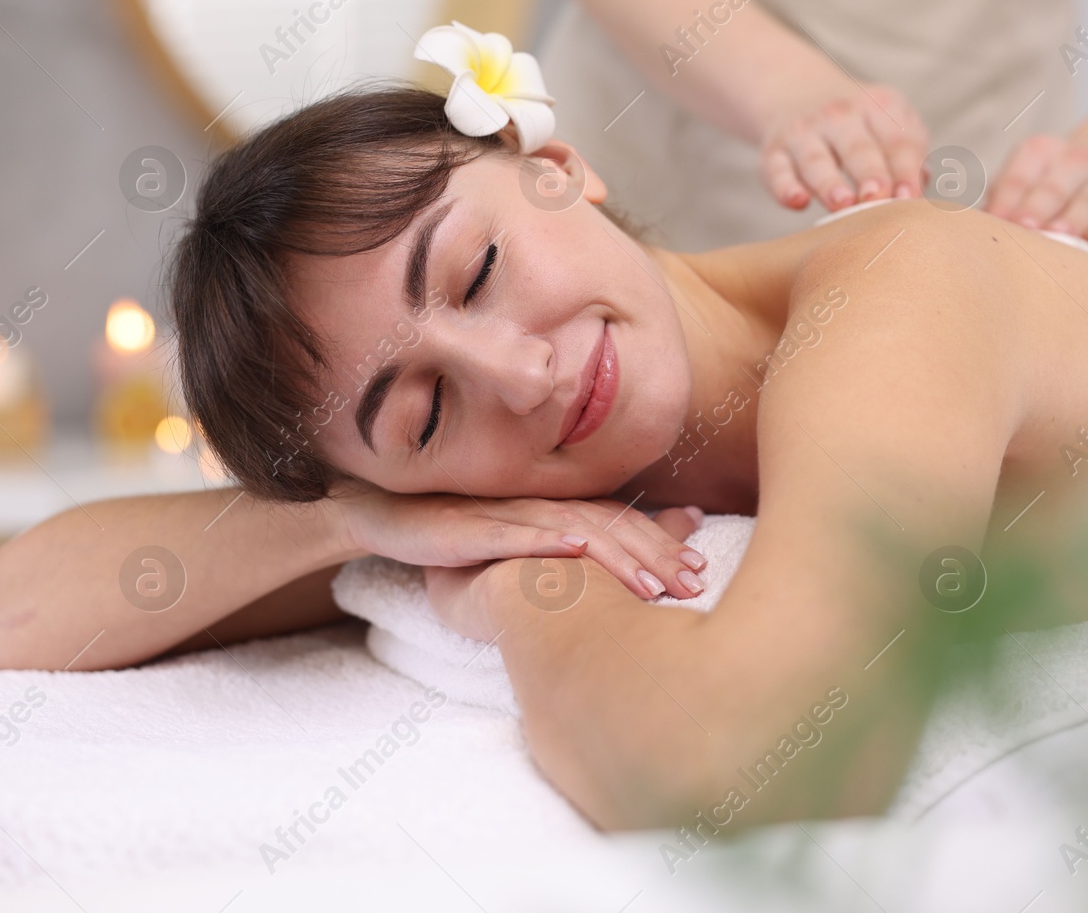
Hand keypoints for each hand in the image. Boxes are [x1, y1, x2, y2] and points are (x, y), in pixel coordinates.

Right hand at [332, 486, 707, 599]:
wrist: (386, 516)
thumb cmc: (462, 532)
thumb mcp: (524, 542)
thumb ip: (576, 542)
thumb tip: (616, 553)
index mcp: (557, 507)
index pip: (622, 524)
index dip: (663, 545)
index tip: (701, 572)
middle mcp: (540, 504)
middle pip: (609, 527)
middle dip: (655, 555)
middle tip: (693, 584)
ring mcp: (506, 512)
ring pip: (572, 530)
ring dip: (615, 556)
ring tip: (651, 585)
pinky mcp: (470, 527)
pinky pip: (513, 534)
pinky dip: (547, 540)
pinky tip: (577, 550)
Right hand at [759, 84, 928, 211]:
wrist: (795, 91)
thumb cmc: (858, 125)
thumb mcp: (889, 122)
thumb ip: (909, 155)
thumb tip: (920, 192)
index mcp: (878, 107)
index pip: (898, 140)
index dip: (905, 170)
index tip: (911, 199)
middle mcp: (839, 115)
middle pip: (859, 149)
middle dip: (870, 173)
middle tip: (879, 198)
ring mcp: (803, 133)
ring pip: (816, 161)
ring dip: (830, 184)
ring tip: (843, 204)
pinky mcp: (774, 153)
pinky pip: (778, 171)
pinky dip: (785, 187)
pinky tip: (797, 202)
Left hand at [985, 134, 1087, 253]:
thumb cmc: (1053, 184)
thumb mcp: (1026, 178)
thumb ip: (1003, 201)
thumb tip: (976, 227)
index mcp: (1040, 153)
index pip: (1018, 177)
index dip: (1006, 200)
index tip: (995, 222)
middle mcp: (1076, 162)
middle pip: (1054, 188)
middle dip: (1038, 207)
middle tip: (1025, 227)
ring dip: (1075, 218)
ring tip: (1062, 233)